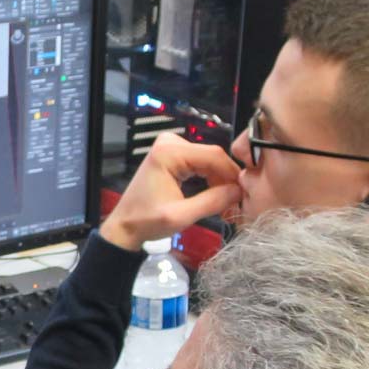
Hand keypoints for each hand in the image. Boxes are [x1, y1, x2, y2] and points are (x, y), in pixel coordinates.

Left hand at [99, 133, 241, 251]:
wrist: (125, 225)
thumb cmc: (147, 221)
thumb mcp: (181, 216)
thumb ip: (212, 202)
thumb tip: (239, 191)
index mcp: (169, 152)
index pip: (213, 155)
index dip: (232, 173)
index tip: (244, 192)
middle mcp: (169, 142)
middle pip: (211, 155)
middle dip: (226, 177)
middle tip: (236, 200)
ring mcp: (170, 146)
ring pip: (207, 158)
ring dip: (219, 178)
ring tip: (226, 200)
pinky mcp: (171, 154)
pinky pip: (198, 161)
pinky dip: (209, 176)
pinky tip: (214, 192)